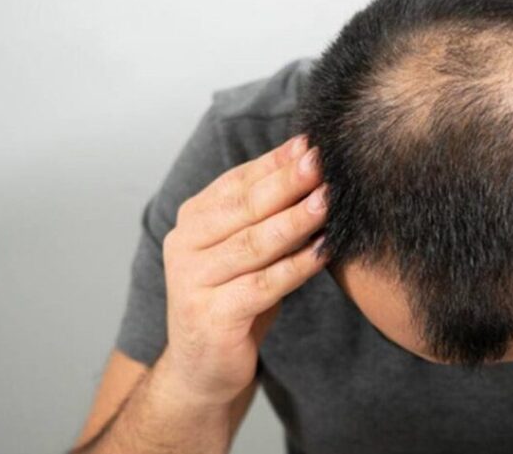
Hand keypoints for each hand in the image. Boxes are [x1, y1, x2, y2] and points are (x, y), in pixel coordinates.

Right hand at [159, 134, 329, 405]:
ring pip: (252, 244)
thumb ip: (269, 212)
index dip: (276, 162)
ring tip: (328, 201)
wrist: (203, 368)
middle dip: (287, 182)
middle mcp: (185, 244)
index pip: (238, 181)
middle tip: (323, 161)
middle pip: (244, 207)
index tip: (313, 142)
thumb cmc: (236, 299)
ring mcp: (192, 281)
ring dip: (294, 220)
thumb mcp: (250, 249)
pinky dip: (295, 268)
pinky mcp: (210, 316)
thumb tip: (311, 161)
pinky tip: (323, 252)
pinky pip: (262, 286)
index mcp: (194, 219)